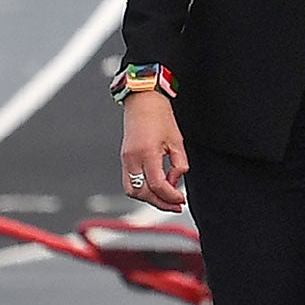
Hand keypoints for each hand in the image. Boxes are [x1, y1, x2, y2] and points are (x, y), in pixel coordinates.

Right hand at [120, 93, 188, 211]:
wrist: (142, 100)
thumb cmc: (159, 115)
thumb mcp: (177, 140)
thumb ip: (179, 165)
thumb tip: (174, 182)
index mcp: (147, 153)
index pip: (158, 186)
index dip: (171, 197)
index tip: (181, 199)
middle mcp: (132, 159)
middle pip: (143, 193)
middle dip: (160, 203)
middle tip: (176, 205)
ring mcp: (125, 160)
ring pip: (132, 192)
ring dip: (149, 199)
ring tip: (165, 199)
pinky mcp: (124, 159)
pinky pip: (130, 183)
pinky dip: (142, 190)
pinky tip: (155, 189)